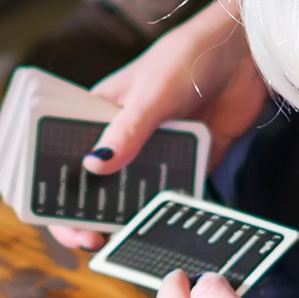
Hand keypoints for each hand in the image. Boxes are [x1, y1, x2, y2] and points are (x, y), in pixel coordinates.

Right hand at [48, 0, 267, 249]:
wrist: (244, 55)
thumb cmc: (186, 57)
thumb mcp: (151, 93)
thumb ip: (127, 130)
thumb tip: (95, 166)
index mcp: (98, 116)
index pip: (64, 157)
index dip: (53, 189)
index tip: (55, 215)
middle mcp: (122, 140)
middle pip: (95, 186)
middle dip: (86, 217)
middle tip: (91, 241)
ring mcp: (154, 155)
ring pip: (132, 197)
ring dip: (126, 221)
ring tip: (124, 242)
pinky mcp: (187, 165)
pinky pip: (173, 196)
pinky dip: (167, 215)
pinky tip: (163, 230)